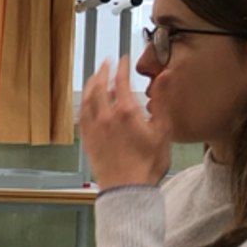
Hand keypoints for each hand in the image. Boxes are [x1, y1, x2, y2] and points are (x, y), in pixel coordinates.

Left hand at [79, 56, 170, 188]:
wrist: (127, 188)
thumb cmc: (148, 163)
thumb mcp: (163, 130)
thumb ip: (162, 100)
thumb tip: (165, 76)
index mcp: (126, 112)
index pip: (120, 81)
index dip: (121, 67)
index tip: (123, 58)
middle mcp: (105, 117)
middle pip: (100, 86)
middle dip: (103, 72)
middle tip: (106, 63)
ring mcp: (94, 128)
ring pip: (87, 99)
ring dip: (91, 85)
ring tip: (95, 78)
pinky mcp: (87, 140)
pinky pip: (82, 115)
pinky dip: (84, 104)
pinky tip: (86, 103)